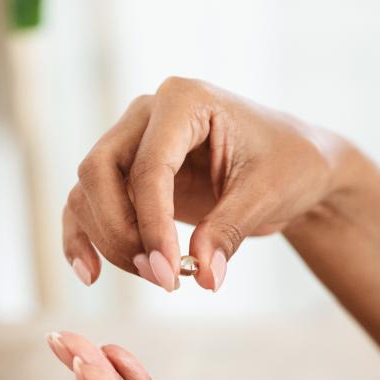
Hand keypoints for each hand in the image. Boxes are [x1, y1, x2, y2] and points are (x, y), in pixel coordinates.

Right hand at [63, 77, 349, 291]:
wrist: (295, 165)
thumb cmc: (288, 164)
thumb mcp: (268, 195)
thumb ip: (229, 231)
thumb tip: (205, 277)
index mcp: (185, 100)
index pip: (149, 166)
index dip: (153, 225)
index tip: (170, 273)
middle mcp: (146, 115)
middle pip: (99, 172)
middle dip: (121, 233)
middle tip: (161, 278)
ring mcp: (129, 142)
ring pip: (88, 192)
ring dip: (111, 242)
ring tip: (157, 278)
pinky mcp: (125, 175)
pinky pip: (86, 205)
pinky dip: (84, 239)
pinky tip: (91, 274)